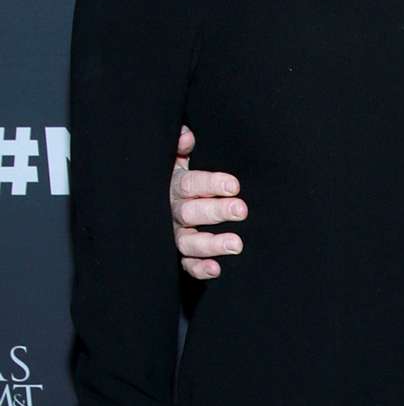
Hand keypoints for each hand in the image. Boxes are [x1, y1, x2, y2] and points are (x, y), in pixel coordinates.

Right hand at [171, 123, 247, 280]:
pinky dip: (200, 268)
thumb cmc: (182, 180)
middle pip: (191, 213)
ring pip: (188, 242)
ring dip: (212, 244)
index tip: (234, 185)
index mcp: (174, 186)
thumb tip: (186, 135)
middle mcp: (172, 212)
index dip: (210, 183)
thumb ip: (181, 148)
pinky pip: (186, 265)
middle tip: (242, 210)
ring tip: (237, 244)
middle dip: (217, 211)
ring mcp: (174, 235)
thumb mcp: (177, 161)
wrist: (160, 204)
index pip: (190, 184)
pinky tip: (216, 269)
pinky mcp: (179, 256)